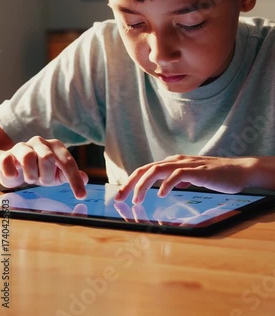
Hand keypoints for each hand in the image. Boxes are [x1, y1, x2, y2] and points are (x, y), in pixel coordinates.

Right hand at [0, 136, 87, 198]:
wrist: (14, 167)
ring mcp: (23, 146)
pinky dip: (11, 171)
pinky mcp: (7, 154)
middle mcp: (40, 142)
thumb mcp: (57, 174)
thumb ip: (70, 175)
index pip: (68, 162)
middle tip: (42, 180)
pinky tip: (14, 176)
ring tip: (30, 178)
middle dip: (46, 176)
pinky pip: (7, 160)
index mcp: (56, 146)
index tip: (81, 196)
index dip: (75, 180)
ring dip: (31, 175)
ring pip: (28, 158)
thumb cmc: (39, 169)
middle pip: (48, 158)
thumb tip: (85, 179)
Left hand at [115, 155, 256, 203]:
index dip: (132, 181)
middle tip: (120, 198)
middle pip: (147, 169)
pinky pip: (177, 175)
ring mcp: (186, 164)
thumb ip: (178, 179)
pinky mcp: (197, 170)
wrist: (239, 171)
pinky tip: (161, 194)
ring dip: (144, 185)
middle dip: (131, 183)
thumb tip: (165, 187)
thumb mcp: (192, 178)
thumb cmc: (216, 176)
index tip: (121, 195)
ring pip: (157, 170)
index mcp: (173, 162)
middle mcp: (176, 161)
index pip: (147, 169)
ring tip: (136, 199)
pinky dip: (167, 184)